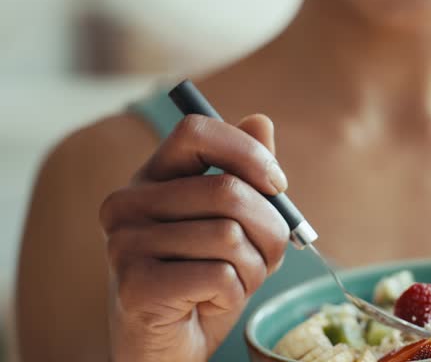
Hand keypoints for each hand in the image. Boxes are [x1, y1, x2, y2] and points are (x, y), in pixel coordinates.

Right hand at [99, 114, 289, 361]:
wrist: (170, 347)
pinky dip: (235, 293)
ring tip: (233, 283)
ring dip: (253, 268)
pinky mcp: (135, 284)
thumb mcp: (237, 223)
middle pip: (227, 190)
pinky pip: (220, 275)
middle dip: (269, 229)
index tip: (278, 184)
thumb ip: (247, 175)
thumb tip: (260, 120)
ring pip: (230, 236)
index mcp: (152, 178)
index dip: (247, 152)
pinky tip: (211, 303)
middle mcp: (127, 203)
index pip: (197, 131)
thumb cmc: (205, 280)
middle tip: (266, 256)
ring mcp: (124, 244)